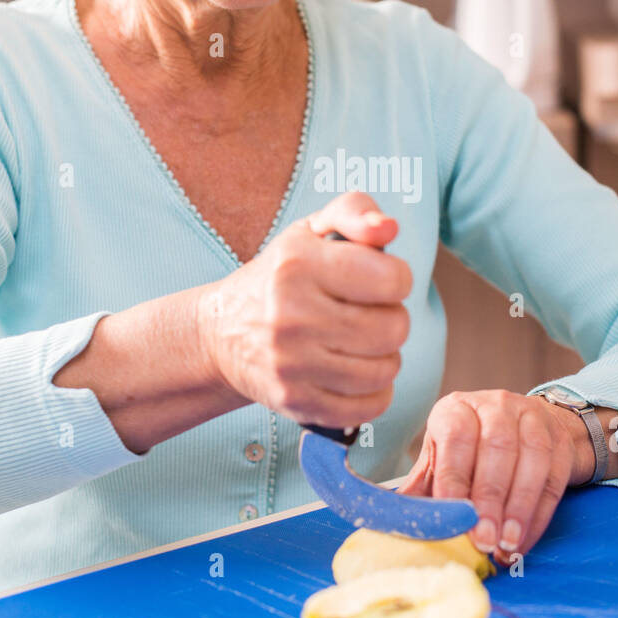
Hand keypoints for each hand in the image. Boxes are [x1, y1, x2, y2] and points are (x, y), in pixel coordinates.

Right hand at [197, 192, 411, 428]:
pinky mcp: (295, 401)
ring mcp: (292, 364)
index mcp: (299, 265)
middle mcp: (292, 315)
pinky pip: (369, 406)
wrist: (222, 332)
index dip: (395, 277)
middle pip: (395, 328)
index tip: (376, 279)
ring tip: (361, 342)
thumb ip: (355, 211)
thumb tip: (388, 228)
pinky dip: (374, 393)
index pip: (393, 279)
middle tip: (366, 313)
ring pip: (386, 370)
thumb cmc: (280, 276)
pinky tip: (356, 373)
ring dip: (385, 356)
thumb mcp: (311, 230)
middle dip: (391, 318)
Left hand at [398, 390, 596, 561]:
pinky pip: (553, 478)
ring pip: (531, 460)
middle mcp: (495, 406)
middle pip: (496, 449)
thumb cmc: (471, 450)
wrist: (525, 427)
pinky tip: (524, 540)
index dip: (455, 478)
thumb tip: (392, 516)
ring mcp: (532, 418)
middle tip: (482, 538)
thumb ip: (423, 485)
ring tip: (506, 544)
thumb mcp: (442, 457)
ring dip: (518, 508)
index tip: (454, 516)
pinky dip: (538, 515)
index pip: (457, 437)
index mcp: (457, 408)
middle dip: (489, 499)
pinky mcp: (559, 440)